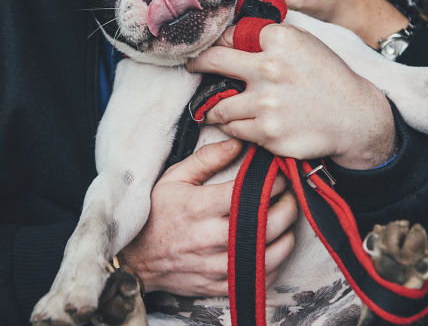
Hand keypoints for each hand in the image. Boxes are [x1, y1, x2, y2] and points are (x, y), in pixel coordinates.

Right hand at [120, 139, 296, 294]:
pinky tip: (274, 246)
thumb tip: (238, 143)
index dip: (272, 183)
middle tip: (290, 195)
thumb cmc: (157, 213)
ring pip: (267, 253)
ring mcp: (216, 265)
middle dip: (286, 206)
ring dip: (286, 235)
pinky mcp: (220, 284)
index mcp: (199, 207)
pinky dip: (274, 262)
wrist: (137, 259)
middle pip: (264, 223)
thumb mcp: (174, 178)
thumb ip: (207, 158)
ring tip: (286, 220)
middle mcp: (210, 237)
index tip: (279, 175)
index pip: (248, 193)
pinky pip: (258, 277)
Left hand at [186, 24, 395, 169]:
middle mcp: (270, 67)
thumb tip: (232, 35)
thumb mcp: (304, 44)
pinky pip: (234, 129)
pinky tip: (243, 123)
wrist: (354, 118)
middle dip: (197, 64)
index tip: (211, 49)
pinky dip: (234, 127)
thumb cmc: (328, 78)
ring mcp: (267, 102)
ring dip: (215, 108)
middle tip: (192, 67)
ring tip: (215, 108)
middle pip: (213, 61)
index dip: (220, 42)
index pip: (231, 36)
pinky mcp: (268, 132)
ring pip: (219, 105)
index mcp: (280, 39)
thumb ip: (270, 37)